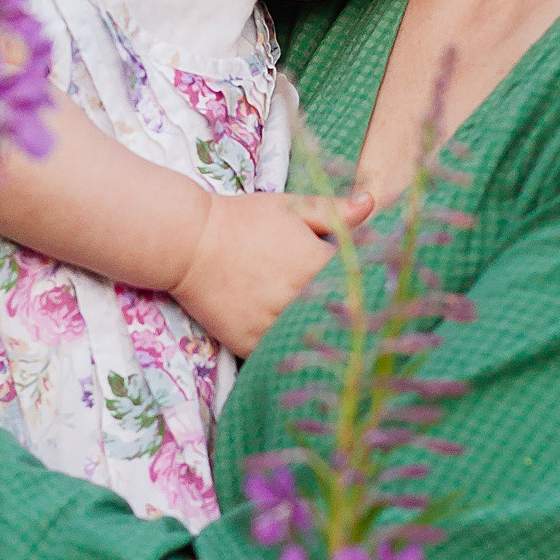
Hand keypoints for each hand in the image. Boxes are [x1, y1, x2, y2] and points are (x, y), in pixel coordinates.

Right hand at [171, 186, 369, 358]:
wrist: (187, 241)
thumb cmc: (243, 219)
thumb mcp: (290, 207)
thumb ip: (335, 210)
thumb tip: (373, 204)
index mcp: (315, 264)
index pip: (359, 282)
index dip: (366, 284)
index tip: (370, 287)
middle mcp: (296, 298)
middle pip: (339, 317)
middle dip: (348, 315)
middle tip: (358, 318)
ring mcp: (271, 323)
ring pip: (310, 339)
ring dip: (320, 336)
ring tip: (331, 335)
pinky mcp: (249, 342)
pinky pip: (278, 354)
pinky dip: (287, 350)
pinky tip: (296, 346)